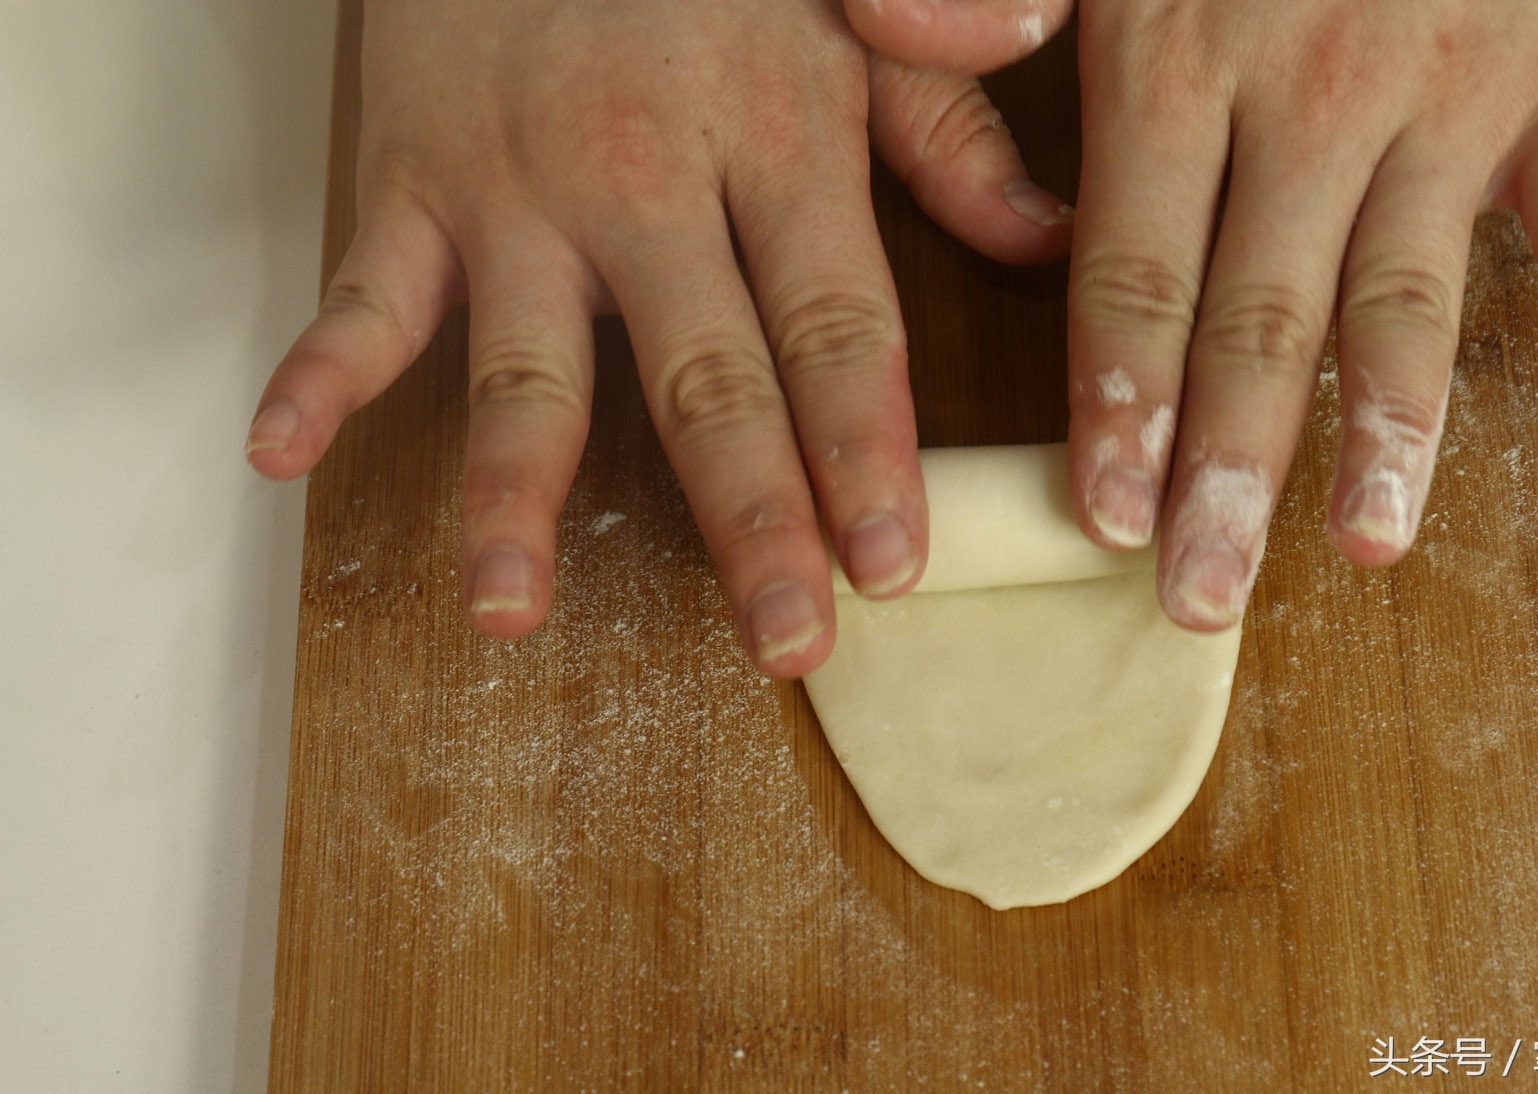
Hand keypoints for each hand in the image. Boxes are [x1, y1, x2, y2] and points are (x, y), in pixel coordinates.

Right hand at [245, 0, 1073, 675]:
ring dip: (513, 494)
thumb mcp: (853, 5)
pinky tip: (283, 452)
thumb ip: (949, 121)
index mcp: (779, 139)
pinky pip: (361, 288)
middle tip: (785, 645)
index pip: (837, 325)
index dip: (867, 452)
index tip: (895, 565)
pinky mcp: (413, 181)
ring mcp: (520, 191)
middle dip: (750, 518)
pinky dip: (317, 367)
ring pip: (527, 366)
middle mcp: (650, 181)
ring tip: (511, 609)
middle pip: (707, 379)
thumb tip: (1048, 237)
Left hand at [847, 0, 1537, 629]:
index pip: (1135, 269)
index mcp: (1174, 59)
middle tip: (1201, 595)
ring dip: (1390, 431)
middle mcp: (1310, 91)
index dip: (1118, 401)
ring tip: (1364, 545)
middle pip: (1259, 317)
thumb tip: (908, 37)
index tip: (1105, 518)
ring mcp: (1444, 86)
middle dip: (1229, 468)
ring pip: (1408, 292)